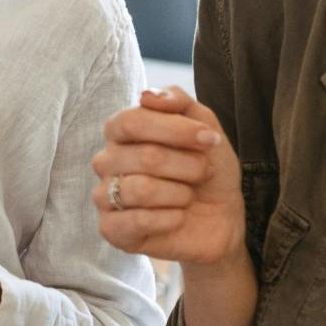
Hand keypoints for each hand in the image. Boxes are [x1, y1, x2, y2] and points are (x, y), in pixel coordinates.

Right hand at [92, 86, 244, 266]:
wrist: (221, 219)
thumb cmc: (207, 170)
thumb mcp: (205, 127)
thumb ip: (178, 102)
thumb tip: (146, 96)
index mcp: (121, 132)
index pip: (131, 121)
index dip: (174, 129)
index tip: (209, 138)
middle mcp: (107, 161)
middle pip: (144, 157)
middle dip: (188, 166)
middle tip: (203, 173)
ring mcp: (105, 196)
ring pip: (140, 190)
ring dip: (180, 194)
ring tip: (188, 197)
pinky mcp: (111, 230)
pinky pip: (135, 221)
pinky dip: (169, 219)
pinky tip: (178, 218)